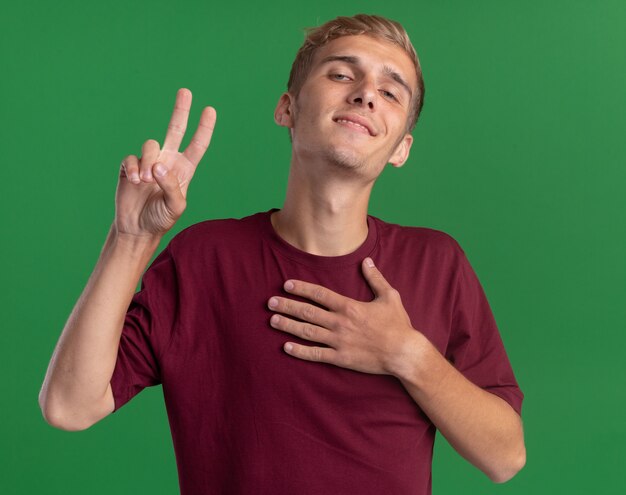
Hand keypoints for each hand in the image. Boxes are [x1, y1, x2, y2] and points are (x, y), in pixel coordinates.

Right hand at [115, 88, 216, 237]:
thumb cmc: (161, 218)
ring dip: (149, 161)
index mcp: (184, 169)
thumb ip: (172, 186)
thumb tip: (159, 165)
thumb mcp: (175, 207)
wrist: (137, 228)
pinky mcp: (130, 167)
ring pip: (150, 144)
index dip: (204, 128)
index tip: (210, 109)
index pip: (197, 145)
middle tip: (186, 91)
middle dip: (180, 110)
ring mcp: (148, 162)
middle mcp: (168, 161)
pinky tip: (136, 182)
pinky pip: (131, 158)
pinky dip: (134, 169)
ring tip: (147, 181)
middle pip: (175, 129)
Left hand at [267, 257, 419, 375]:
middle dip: (287, 306)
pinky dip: (299, 351)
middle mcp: (340, 323)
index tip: (286, 285)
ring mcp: (338, 341)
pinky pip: (315, 354)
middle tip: (270, 302)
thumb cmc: (398, 325)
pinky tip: (286, 347)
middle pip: (307, 312)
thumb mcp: (389, 296)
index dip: (301, 289)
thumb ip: (375, 278)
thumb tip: (366, 261)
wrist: (404, 353)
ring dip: (288, 325)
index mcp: (349, 307)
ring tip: (273, 320)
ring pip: (307, 332)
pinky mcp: (340, 358)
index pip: (319, 294)